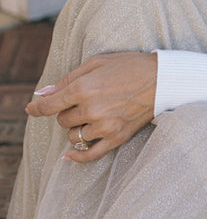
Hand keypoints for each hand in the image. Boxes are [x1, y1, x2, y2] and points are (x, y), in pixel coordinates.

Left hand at [26, 52, 157, 163]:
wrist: (163, 79)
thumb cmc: (130, 66)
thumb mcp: (97, 62)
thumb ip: (68, 78)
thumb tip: (44, 93)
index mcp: (83, 88)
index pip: (50, 105)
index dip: (37, 107)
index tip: (31, 109)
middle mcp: (91, 109)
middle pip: (62, 120)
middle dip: (67, 112)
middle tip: (82, 102)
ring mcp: (104, 126)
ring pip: (74, 135)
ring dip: (76, 127)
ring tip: (91, 116)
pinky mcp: (117, 137)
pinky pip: (90, 154)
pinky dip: (77, 156)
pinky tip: (69, 155)